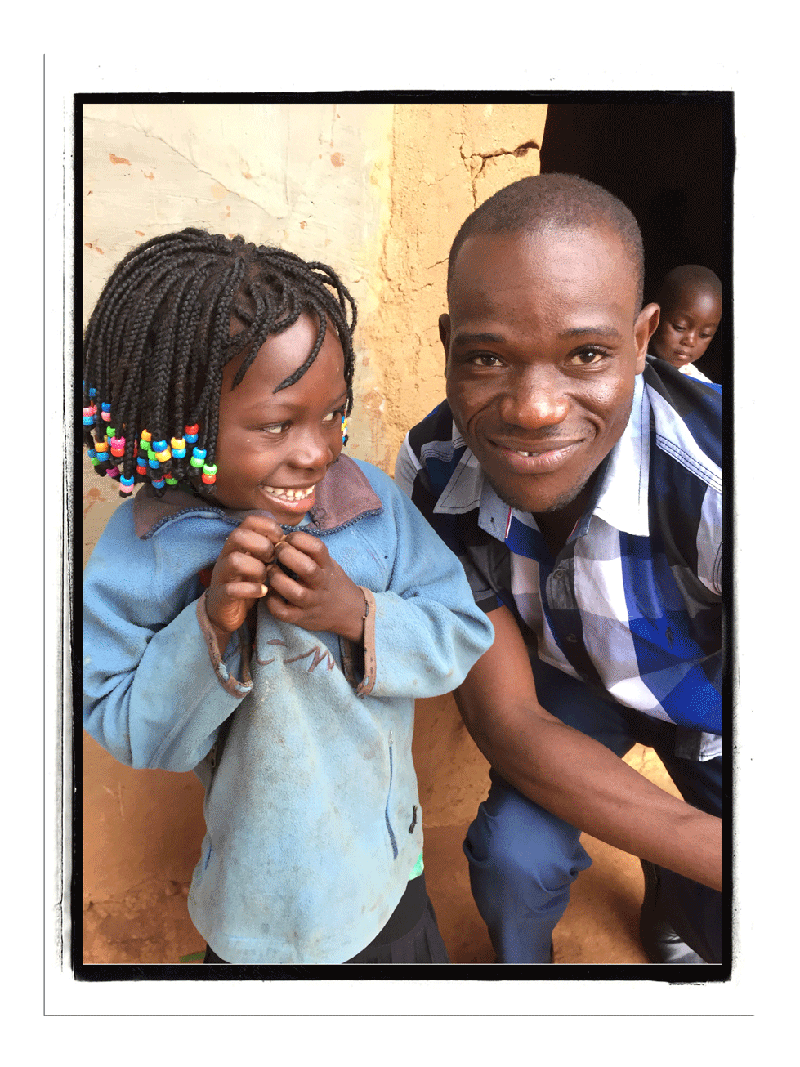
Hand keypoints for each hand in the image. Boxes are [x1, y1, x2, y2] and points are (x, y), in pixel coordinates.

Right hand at [204, 515, 284, 636]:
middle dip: (262, 545)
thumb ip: (269, 548)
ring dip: (256, 568)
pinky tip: (263, 592)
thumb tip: (286, 536)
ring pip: (234, 560)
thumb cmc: (247, 583)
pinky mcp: (221, 596)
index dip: (268, 526)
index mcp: (237, 545)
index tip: (281, 540)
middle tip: (272, 559)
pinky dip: (251, 590)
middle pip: (238, 536)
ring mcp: (221, 575)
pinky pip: (232, 589)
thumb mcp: (259, 562)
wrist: (226, 613)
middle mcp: (226, 556)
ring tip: (266, 576)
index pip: (249, 521)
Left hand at [264, 530, 365, 642]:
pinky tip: (269, 593)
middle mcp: (321, 584)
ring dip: (278, 579)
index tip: (287, 538)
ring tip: (271, 572)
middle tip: (276, 552)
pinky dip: (272, 603)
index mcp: (328, 567)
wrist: (348, 613)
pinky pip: (284, 613)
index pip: (317, 548)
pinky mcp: (302, 618)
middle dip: (287, 556)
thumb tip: (283, 536)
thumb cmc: (331, 583)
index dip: (299, 539)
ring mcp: (312, 603)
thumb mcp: (329, 564)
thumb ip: (311, 553)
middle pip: (307, 568)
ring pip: (295, 592)